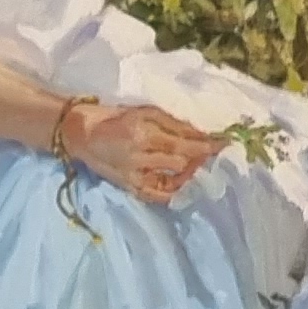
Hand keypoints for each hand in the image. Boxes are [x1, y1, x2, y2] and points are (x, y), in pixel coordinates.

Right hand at [74, 102, 218, 204]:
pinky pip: (159, 196)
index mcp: (142, 134)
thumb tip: (203, 135)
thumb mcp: (146, 112)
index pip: (183, 144)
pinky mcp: (130, 188)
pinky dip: (174, 190)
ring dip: (190, 173)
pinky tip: (184, 182)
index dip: (207, 146)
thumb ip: (175, 125)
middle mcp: (139, 157)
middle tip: (213, 153)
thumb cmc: (115, 117)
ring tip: (198, 165)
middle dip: (200, 159)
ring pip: (174, 182)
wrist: (81, 134)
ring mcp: (134, 176)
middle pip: (181, 163)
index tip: (226, 144)